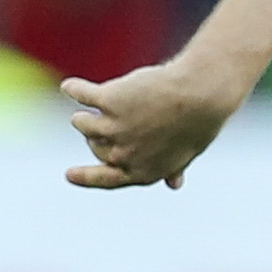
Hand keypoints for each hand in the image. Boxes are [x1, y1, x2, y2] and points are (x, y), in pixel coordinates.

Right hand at [62, 61, 241, 190]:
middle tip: (110, 119)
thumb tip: (174, 185)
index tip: (69, 174)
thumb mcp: (189, 150)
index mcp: (142, 172)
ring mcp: (112, 128)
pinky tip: (70, 86)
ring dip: (85, 115)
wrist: (203, 92)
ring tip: (89, 106)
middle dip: (98, 135)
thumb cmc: (202, 119)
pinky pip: (83, 95)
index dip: (86, 177)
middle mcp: (122, 155)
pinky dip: (76, 90)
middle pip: (96, 146)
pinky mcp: (108, 101)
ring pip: (83, 123)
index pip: (106, 179)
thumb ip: (174, 167)